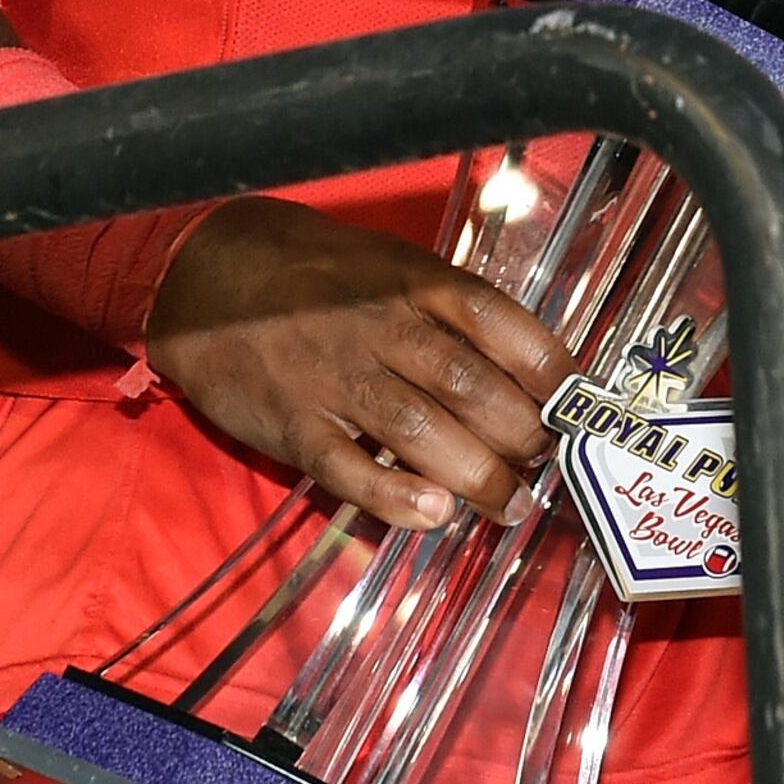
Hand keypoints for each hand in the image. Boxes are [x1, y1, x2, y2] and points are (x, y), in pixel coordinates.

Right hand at [142, 197, 572, 526]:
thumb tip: (527, 371)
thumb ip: (450, 314)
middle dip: (521, 435)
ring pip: (421, 430)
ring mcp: (335, 376)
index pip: (500, 323)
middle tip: (544, 464)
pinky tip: (433, 516)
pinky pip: (349, 467)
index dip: (548, 368)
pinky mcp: (293, 423)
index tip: (576, 405)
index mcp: (415, 282)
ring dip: (477, 476)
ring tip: (508, 505)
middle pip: (470, 385)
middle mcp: (382, 326)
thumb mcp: (392, 267)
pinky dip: (395, 497)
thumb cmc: (317, 273)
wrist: (207, 273)